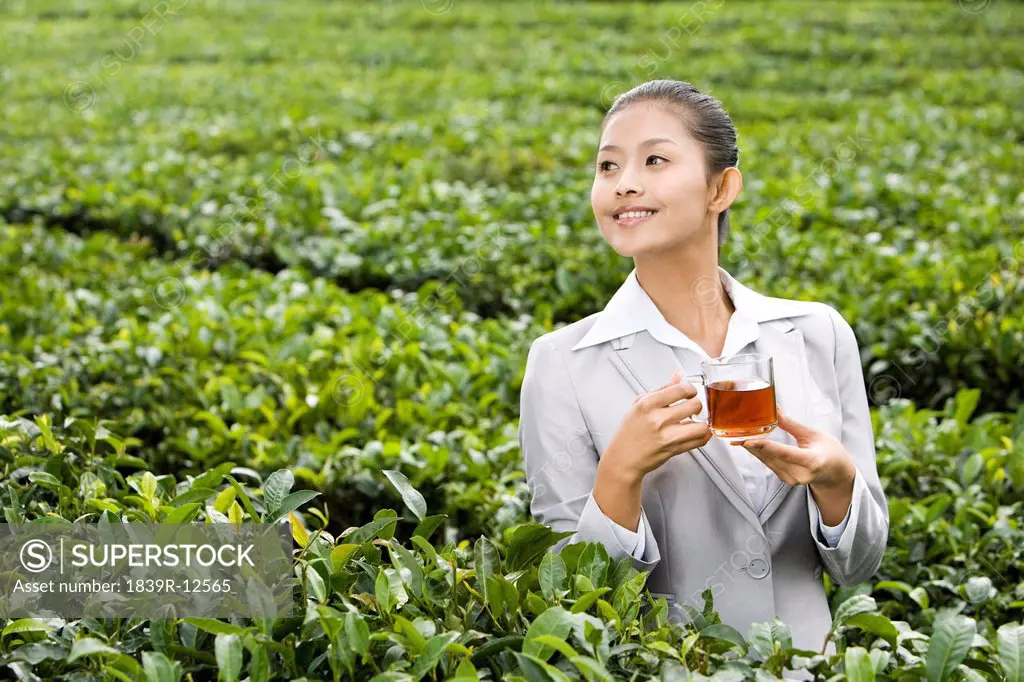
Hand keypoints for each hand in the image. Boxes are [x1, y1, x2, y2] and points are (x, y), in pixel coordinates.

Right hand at [599, 370, 711, 483]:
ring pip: (701, 426)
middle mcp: (657, 420)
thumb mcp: (638, 405)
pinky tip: (696, 432)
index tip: (689, 391)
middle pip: (694, 405)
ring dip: (702, 422)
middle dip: (697, 404)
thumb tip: (678, 376)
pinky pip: (699, 441)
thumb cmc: (629, 432)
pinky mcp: (673, 450)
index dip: (690, 388)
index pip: (680, 389)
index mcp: (648, 404)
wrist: (623, 459)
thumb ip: (661, 389)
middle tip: (693, 406)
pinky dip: (703, 435)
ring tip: (696, 420)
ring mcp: (667, 436)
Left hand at [737, 407, 853, 487]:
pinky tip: (750, 444)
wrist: (835, 473)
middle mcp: (800, 474)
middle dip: (752, 444)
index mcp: (811, 461)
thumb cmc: (829, 452)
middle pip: (771, 457)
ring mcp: (792, 479)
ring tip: (739, 435)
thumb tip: (774, 409)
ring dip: (753, 448)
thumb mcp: (813, 434)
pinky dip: (759, 453)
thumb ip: (791, 424)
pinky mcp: (785, 480)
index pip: (784, 453)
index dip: (764, 447)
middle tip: (736, 431)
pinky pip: (769, 464)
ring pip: (767, 461)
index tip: (747, 441)